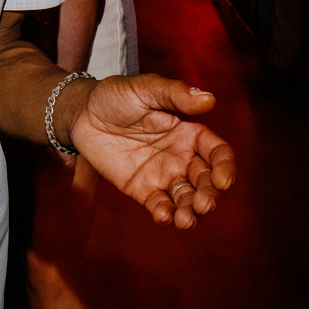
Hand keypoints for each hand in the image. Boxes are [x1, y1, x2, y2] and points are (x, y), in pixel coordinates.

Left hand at [67, 75, 234, 228]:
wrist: (83, 114)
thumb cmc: (116, 95)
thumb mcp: (145, 88)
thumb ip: (175, 93)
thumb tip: (209, 98)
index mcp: (189, 132)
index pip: (217, 153)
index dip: (225, 167)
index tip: (223, 180)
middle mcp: (182, 157)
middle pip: (206, 181)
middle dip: (210, 196)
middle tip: (204, 204)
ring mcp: (163, 175)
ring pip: (186, 199)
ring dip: (190, 211)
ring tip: (185, 220)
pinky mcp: (142, 189)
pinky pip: (159, 205)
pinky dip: (165, 214)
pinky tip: (162, 216)